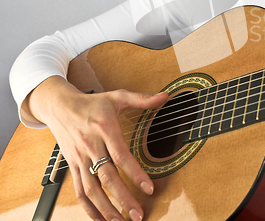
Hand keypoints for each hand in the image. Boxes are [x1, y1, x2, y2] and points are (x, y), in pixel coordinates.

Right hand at [27, 76, 168, 220]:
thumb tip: (164, 96)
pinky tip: (101, 220)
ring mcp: (80, 159)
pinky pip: (79, 191)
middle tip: (138, 215)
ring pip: (92, 189)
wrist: (60, 106)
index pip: (120, 155)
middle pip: (107, 177)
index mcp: (105, 128)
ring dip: (106, 209)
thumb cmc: (92, 103)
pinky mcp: (72, 167)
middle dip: (123, 199)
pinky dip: (89, 209)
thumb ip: (142, 98)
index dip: (135, 173)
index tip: (149, 188)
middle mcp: (91, 146)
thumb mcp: (117, 96)